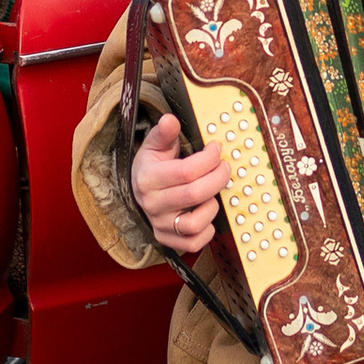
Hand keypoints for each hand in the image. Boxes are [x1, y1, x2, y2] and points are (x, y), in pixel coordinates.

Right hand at [131, 110, 231, 258]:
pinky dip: (206, 231)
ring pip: (194, 224)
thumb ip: (164, 133)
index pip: (187, 172)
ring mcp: (159, 224)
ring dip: (212, 206)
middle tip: (225, 168)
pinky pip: (193, 243)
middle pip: (195, 195)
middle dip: (218, 178)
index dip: (209, 159)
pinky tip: (207, 214)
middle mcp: (152, 204)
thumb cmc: (152, 165)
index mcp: (148, 178)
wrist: (138, 190)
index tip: (216, 148)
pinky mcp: (167, 240)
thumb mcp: (155, 145)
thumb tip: (170, 120)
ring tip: (213, 193)